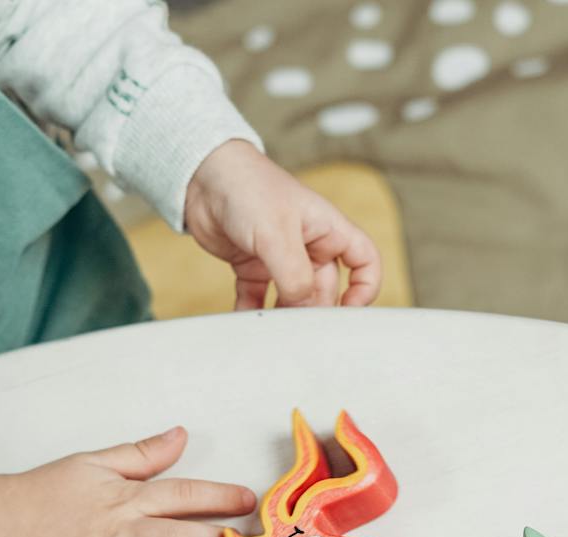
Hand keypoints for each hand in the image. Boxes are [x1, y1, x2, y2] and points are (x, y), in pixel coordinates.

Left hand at [183, 139, 382, 310]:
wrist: (201, 176)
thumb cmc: (248, 188)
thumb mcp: (277, 233)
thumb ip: (294, 275)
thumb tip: (302, 309)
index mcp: (328, 228)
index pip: (365, 260)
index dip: (365, 287)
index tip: (350, 310)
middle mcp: (309, 244)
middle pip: (326, 288)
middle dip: (314, 309)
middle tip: (299, 329)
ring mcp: (280, 256)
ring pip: (293, 297)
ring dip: (285, 315)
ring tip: (272, 330)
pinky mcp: (253, 264)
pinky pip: (258, 296)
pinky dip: (253, 310)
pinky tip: (245, 321)